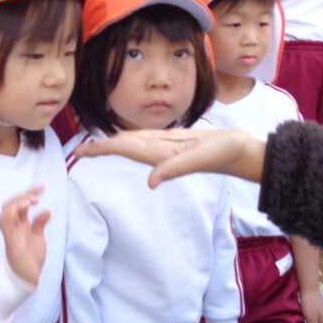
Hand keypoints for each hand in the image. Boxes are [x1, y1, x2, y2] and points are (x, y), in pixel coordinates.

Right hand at [0, 187, 49, 286]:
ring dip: (17, 201)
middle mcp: (13, 227)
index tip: (42, 187)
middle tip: (37, 195)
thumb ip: (39, 223)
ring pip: (6, 211)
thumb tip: (47, 211)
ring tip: (31, 200)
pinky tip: (25, 205)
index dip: (29, 193)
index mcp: (19, 225)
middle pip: (10, 204)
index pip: (19, 204)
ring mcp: (10, 233)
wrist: (28, 278)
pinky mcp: (10, 240)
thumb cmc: (31, 258)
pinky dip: (13, 211)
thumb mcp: (38, 237)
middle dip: (22, 195)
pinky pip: (6, 222)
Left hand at [73, 128, 265, 187]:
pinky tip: (129, 140)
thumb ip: (174, 169)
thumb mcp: (199, 158)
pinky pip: (150, 140)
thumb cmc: (224, 154)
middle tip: (78, 150)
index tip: (79, 152)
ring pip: (135, 143)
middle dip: (102, 148)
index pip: (123, 148)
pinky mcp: (178, 143)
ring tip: (96, 145)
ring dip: (115, 144)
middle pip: (124, 147)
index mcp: (160, 154)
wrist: (243, 152)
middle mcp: (160, 152)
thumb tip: (150, 182)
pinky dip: (134, 139)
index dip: (101, 149)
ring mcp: (168, 148)